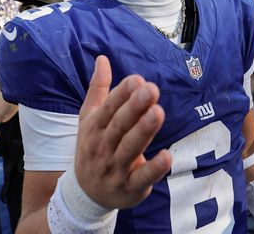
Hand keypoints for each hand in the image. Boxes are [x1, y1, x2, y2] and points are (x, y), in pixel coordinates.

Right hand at [74, 56, 171, 209]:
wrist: (86, 193)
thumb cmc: (92, 147)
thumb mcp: (89, 118)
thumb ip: (98, 89)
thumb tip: (102, 58)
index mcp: (94, 128)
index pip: (108, 108)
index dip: (122, 94)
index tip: (137, 79)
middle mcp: (102, 147)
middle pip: (119, 126)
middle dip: (134, 107)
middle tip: (151, 89)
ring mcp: (115, 168)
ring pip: (130, 148)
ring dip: (144, 131)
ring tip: (157, 112)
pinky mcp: (130, 187)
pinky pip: (142, 177)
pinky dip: (154, 168)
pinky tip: (167, 156)